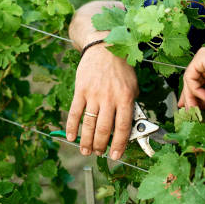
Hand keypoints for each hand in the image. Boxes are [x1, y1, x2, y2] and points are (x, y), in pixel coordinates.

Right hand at [66, 43, 137, 160]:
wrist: (104, 47)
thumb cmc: (121, 68)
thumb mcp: (133, 86)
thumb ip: (130, 106)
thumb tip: (126, 127)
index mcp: (125, 98)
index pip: (122, 127)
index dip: (118, 145)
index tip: (115, 155)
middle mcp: (109, 98)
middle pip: (104, 129)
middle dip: (101, 145)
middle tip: (99, 153)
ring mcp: (93, 94)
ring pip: (89, 124)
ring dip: (87, 140)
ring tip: (86, 151)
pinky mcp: (80, 90)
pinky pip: (75, 112)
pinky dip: (72, 126)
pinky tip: (71, 137)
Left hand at [178, 47, 204, 109]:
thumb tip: (195, 107)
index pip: (196, 79)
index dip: (191, 94)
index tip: (188, 107)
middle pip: (191, 79)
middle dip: (188, 97)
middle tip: (188, 111)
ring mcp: (203, 56)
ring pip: (189, 78)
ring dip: (191, 96)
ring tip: (196, 108)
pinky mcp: (201, 57)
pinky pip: (190, 76)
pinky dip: (194, 89)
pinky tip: (204, 97)